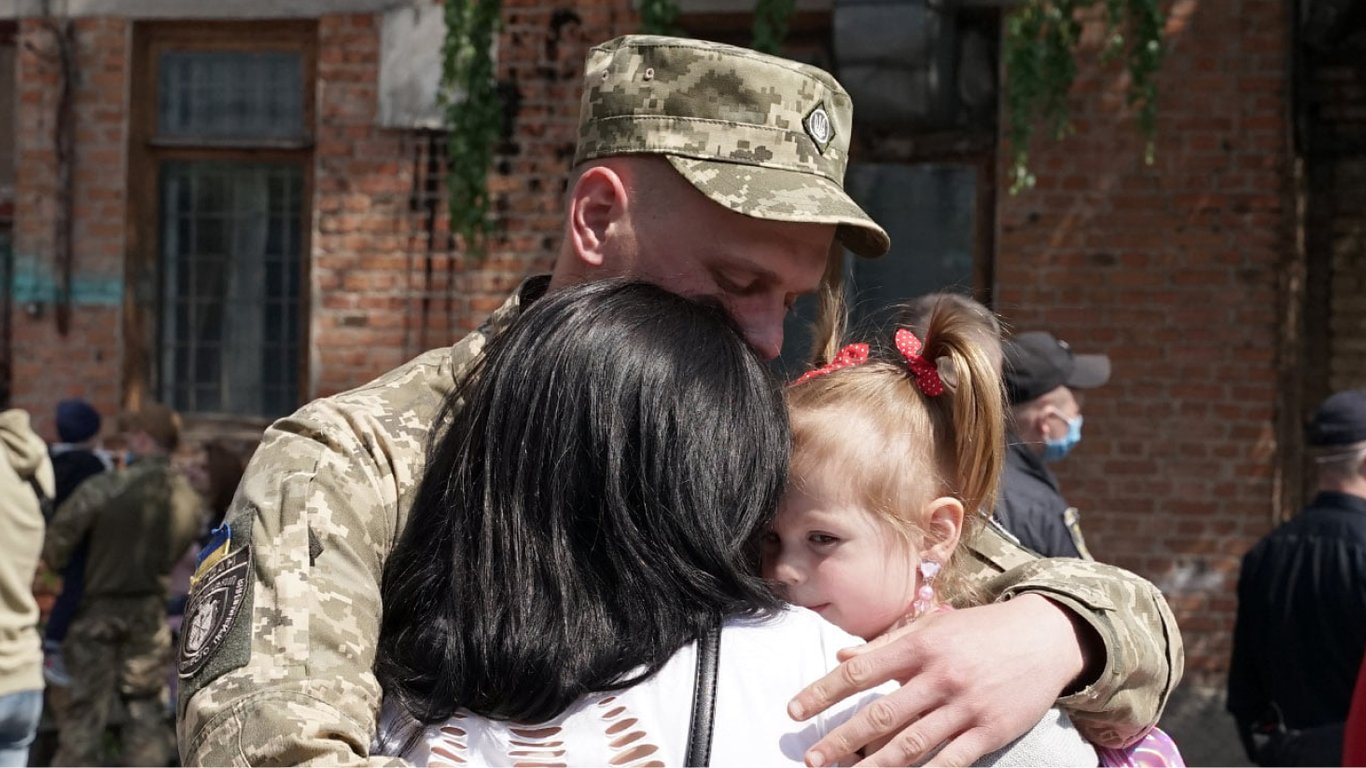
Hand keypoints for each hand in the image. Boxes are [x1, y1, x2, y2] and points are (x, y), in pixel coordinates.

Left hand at [788, 594, 1086, 765]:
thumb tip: (842, 657)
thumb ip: (886, 644)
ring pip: (911, 744)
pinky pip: (951, 761)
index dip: (823, 692)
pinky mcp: (990, 731)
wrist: (1045, 636)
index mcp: (920, 645)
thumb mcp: (933, 625)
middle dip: (841, 740)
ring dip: (874, 765)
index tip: (795, 711)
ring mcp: (966, 706)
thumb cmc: (980, 630)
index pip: (861, 672)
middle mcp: (940, 676)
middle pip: (880, 715)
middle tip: (811, 759)